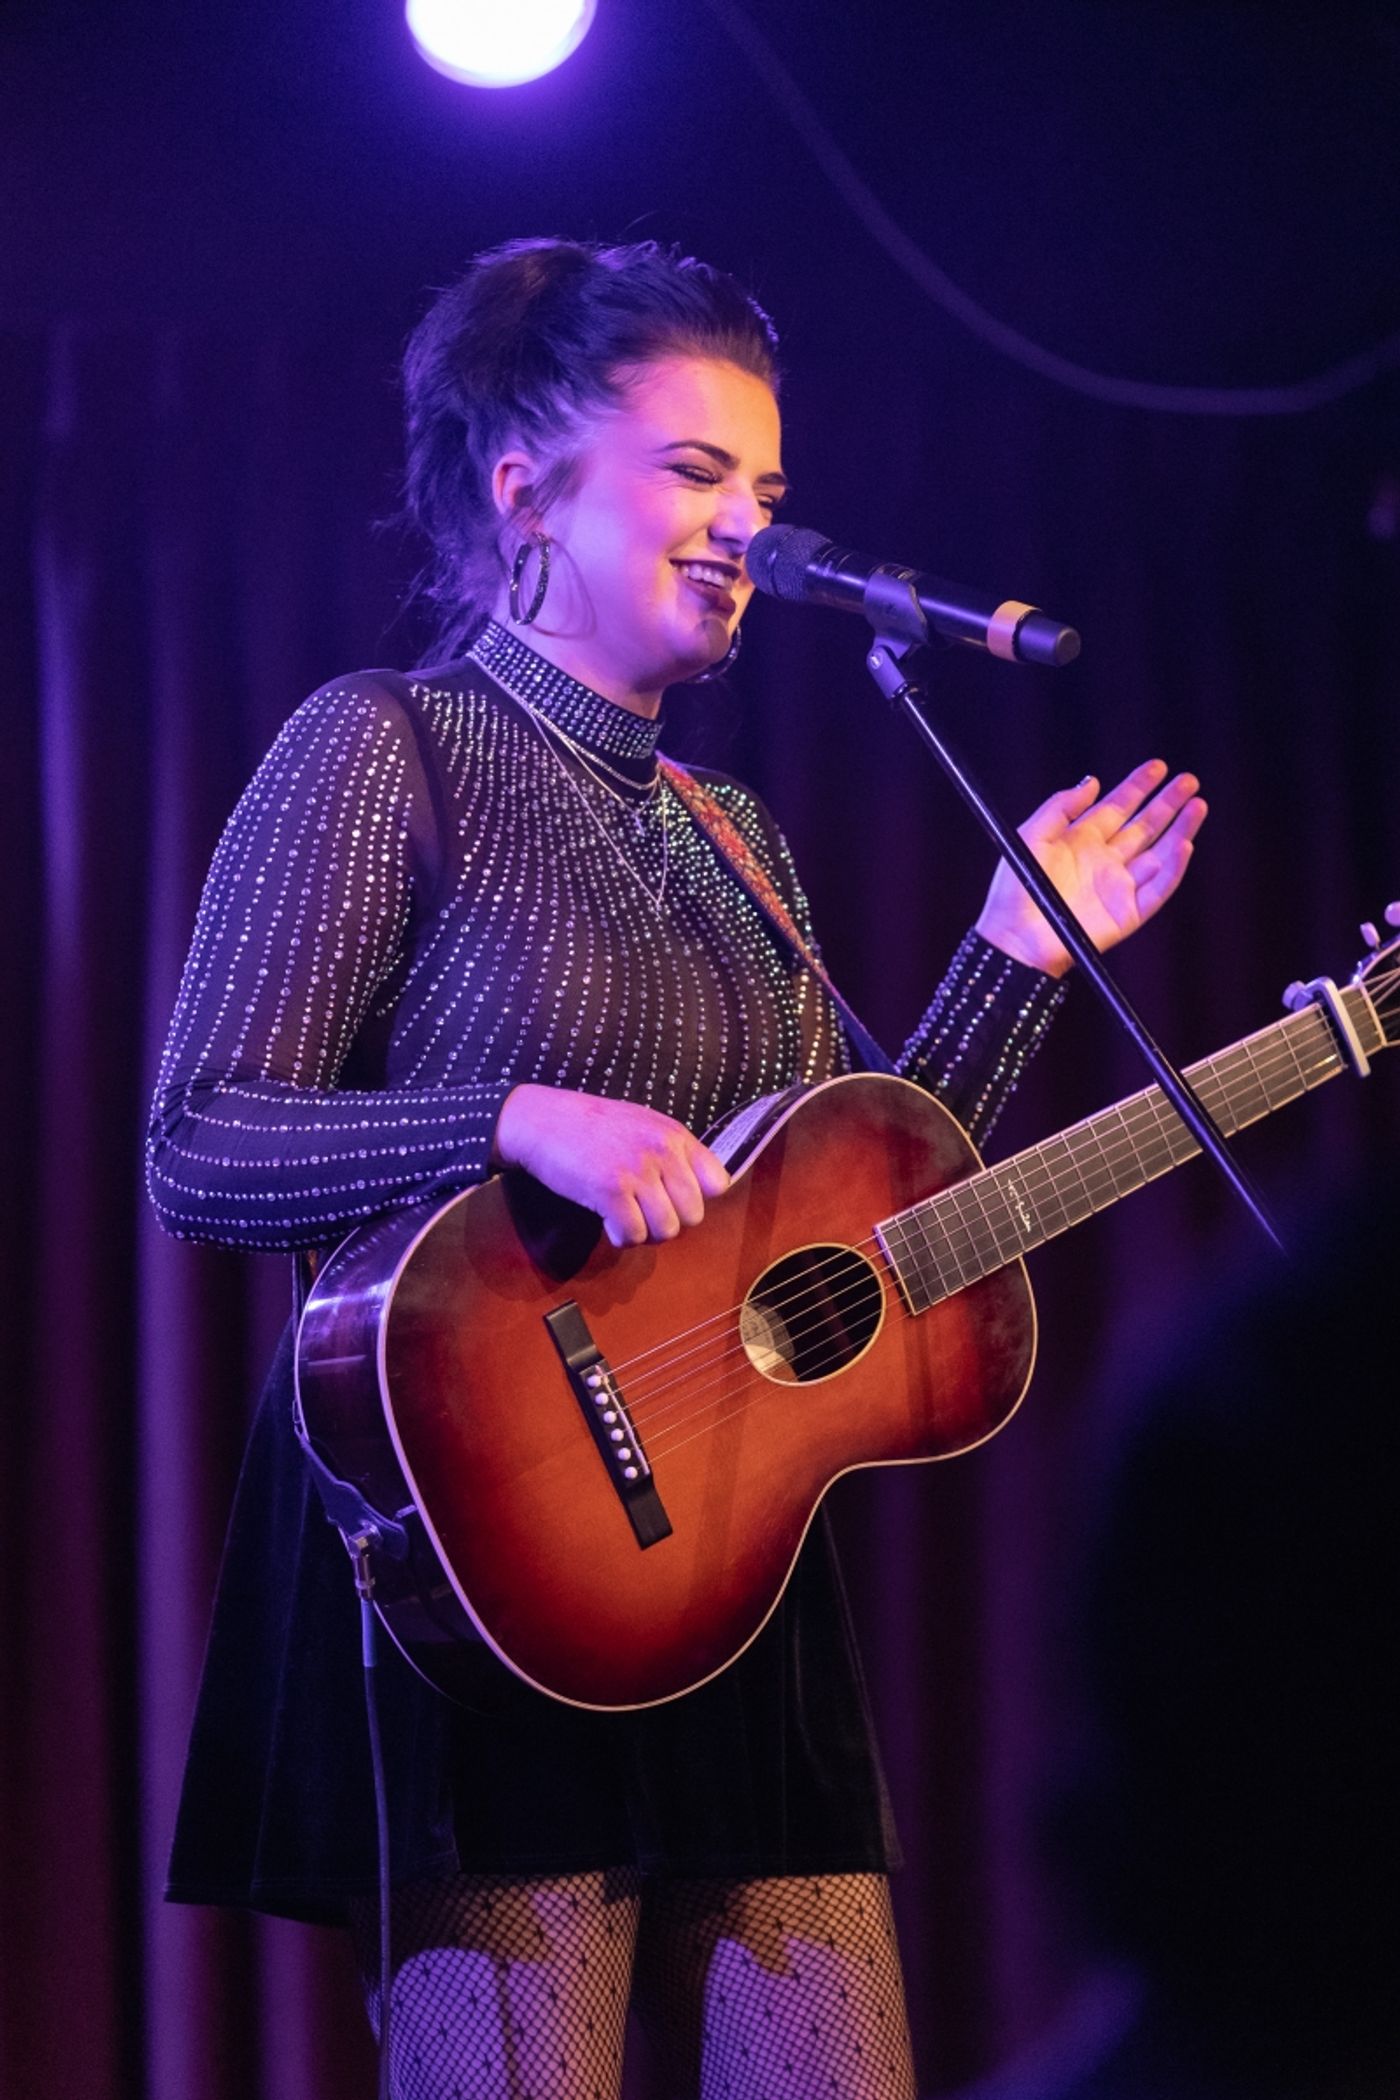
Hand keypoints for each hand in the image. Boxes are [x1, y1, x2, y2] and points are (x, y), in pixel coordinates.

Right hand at [491, 1085, 729, 1247]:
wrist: (543, 1120)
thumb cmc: (592, 1126)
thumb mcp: (643, 1125)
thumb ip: (672, 1152)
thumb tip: (699, 1190)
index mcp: (675, 1136)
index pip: (717, 1183)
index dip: (696, 1199)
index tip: (672, 1199)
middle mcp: (662, 1152)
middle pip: (693, 1216)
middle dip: (668, 1221)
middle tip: (643, 1213)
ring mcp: (637, 1171)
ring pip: (666, 1231)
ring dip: (645, 1233)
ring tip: (626, 1218)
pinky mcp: (610, 1191)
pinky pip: (632, 1235)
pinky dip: (620, 1237)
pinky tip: (608, 1222)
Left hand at [975, 759, 1206, 977]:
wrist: (1014, 939)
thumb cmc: (1015, 891)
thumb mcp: (1032, 837)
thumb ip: (1061, 807)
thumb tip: (1092, 781)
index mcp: (1081, 840)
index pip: (1118, 806)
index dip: (1139, 786)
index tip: (1159, 767)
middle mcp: (1105, 861)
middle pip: (1145, 826)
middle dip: (1168, 803)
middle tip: (1188, 781)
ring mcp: (1119, 887)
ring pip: (1160, 854)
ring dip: (1180, 830)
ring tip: (1198, 805)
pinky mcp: (1128, 913)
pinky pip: (1158, 889)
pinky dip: (1173, 869)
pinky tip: (1183, 845)